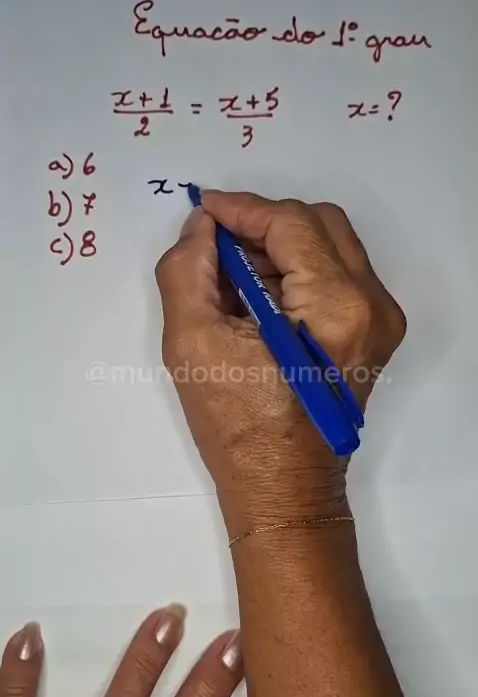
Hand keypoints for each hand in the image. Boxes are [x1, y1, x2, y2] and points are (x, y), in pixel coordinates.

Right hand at [156, 191, 405, 533]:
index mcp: (336, 306)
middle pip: (319, 224)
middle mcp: (372, 305)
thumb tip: (202, 228)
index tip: (203, 209)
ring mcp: (380, 319)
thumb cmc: (238, 427)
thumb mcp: (192, 344)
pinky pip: (337, 274)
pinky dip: (297, 270)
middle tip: (217, 241)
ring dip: (280, 246)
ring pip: (330, 245)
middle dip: (264, 223)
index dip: (242, 209)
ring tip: (232, 273)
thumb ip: (188, 271)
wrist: (284, 488)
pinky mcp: (374, 332)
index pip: (291, 223)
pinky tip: (258, 295)